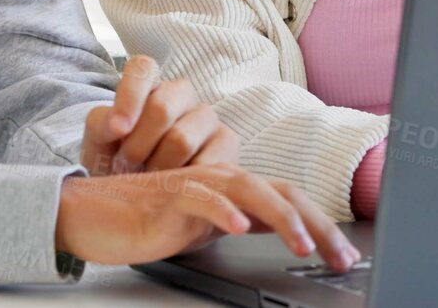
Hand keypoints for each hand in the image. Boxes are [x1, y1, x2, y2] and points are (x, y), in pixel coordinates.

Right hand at [54, 163, 359, 272]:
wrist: (93, 213)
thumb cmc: (146, 219)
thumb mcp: (205, 225)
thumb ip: (240, 223)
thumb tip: (282, 235)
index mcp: (234, 189)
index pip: (288, 199)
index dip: (320, 225)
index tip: (345, 256)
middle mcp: (221, 181)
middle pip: (280, 193)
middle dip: (316, 225)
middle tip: (341, 256)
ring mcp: (195, 185)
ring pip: (248, 190)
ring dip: (281, 217)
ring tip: (303, 245)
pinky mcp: (167, 196)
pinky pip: (200, 199)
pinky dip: (222, 212)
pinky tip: (239, 227)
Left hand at [83, 55, 236, 174]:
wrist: (145, 195)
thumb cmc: (120, 161)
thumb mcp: (101, 142)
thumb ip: (102, 124)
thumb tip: (118, 125)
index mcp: (150, 85)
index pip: (142, 68)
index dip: (129, 96)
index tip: (117, 130)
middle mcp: (182, 93)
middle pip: (162, 108)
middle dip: (137, 146)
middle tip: (125, 168)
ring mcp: (207, 117)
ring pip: (182, 140)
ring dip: (157, 168)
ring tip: (148, 182)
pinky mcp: (227, 142)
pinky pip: (205, 164)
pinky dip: (182, 182)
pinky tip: (172, 189)